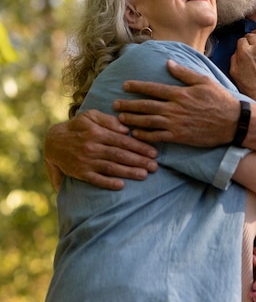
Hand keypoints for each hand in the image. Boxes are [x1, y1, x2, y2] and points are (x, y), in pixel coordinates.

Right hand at [44, 110, 158, 190]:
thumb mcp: (90, 116)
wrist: (54, 142)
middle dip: (139, 161)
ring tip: (145, 175)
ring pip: (111, 167)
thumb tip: (126, 128)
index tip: (154, 152)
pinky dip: (109, 183)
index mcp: (97, 132)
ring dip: (129, 172)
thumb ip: (109, 120)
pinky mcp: (81, 173)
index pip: (123, 141)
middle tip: (155, 166)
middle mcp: (92, 147)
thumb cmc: (77, 127)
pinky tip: (122, 186)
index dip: (139, 147)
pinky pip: (96, 180)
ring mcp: (86, 161)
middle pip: (120, 155)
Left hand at [114, 60, 240, 145]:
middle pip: (146, 106)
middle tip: (114, 104)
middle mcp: (175, 109)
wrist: (233, 122)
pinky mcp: (179, 137)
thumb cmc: (219, 99)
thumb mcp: (204, 80)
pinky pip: (158, 136)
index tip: (125, 85)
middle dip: (128, 104)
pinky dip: (145, 135)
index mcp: (180, 93)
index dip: (137, 87)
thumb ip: (184, 73)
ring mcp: (176, 124)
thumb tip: (168, 63)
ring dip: (132, 119)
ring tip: (120, 118)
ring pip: (148, 122)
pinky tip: (136, 134)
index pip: (153, 89)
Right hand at [230, 29, 255, 104]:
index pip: (241, 40)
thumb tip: (238, 50)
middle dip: (249, 38)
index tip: (243, 47)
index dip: (241, 43)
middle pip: (252, 35)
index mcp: (244, 52)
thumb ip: (234, 58)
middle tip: (250, 43)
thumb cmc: (249, 85)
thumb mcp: (233, 72)